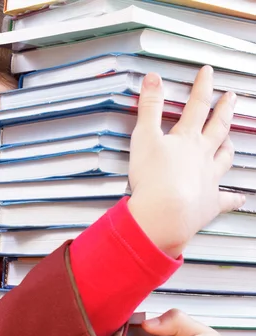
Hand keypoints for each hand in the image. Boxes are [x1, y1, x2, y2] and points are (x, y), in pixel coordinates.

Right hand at [128, 66, 244, 258]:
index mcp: (187, 139)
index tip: (207, 74)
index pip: (197, 106)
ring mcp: (209, 178)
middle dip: (224, 110)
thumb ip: (149, 107)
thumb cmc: (153, 179)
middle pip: (217, 128)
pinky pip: (226, 199)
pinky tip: (240, 197)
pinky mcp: (210, 203)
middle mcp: (203, 156)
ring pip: (224, 158)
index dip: (202, 87)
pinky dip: (234, 198)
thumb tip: (153, 79)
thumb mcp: (144, 137)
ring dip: (228, 147)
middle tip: (230, 98)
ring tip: (230, 140)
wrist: (165, 213)